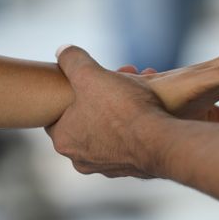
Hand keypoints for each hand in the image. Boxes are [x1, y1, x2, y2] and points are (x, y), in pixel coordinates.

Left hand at [45, 46, 168, 177]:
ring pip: (111, 129)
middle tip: (120, 79)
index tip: (89, 80)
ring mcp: (108, 166)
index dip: (74, 92)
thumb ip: (72, 60)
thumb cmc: (122, 109)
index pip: (57, 114)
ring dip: (122, 108)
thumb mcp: (89, 75)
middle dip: (103, 96)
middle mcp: (82, 159)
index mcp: (64, 140)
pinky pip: (130, 141)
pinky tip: (150, 110)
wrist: (161, 141)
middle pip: (88, 119)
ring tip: (139, 90)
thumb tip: (63, 51)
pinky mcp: (133, 168)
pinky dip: (137, 125)